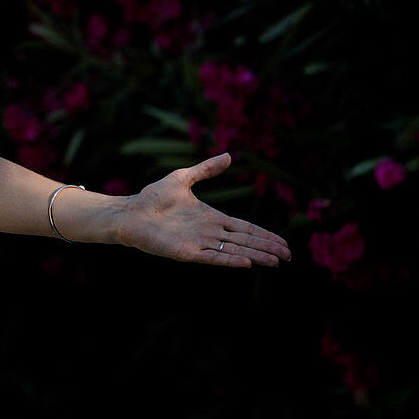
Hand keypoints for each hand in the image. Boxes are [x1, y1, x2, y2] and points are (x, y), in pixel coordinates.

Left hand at [120, 152, 291, 266]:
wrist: (130, 211)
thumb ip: (206, 169)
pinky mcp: (186, 252)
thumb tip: (229, 155)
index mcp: (211, 218)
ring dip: (255, 256)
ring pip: (234, 251)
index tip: (283, 242)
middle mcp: (209, 232)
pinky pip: (212, 257)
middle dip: (267, 247)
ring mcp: (199, 243)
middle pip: (245, 241)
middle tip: (288, 255)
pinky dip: (229, 260)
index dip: (264, 235)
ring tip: (276, 261)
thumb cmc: (153, 197)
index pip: (245, 228)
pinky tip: (246, 263)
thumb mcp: (183, 178)